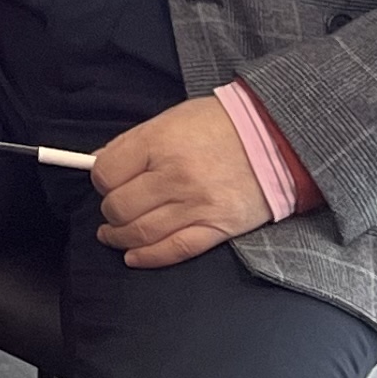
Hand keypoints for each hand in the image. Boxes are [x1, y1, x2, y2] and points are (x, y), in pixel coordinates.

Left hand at [90, 95, 273, 268]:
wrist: (277, 137)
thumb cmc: (220, 124)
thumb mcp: (169, 120)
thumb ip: (133, 143)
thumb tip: (99, 162)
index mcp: (158, 143)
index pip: (106, 173)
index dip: (100, 181)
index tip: (106, 183)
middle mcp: (174, 176)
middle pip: (119, 207)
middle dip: (110, 210)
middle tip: (113, 208)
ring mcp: (197, 205)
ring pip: (141, 232)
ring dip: (119, 237)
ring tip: (113, 234)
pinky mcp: (219, 228)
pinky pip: (175, 250)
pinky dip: (149, 257)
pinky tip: (133, 257)